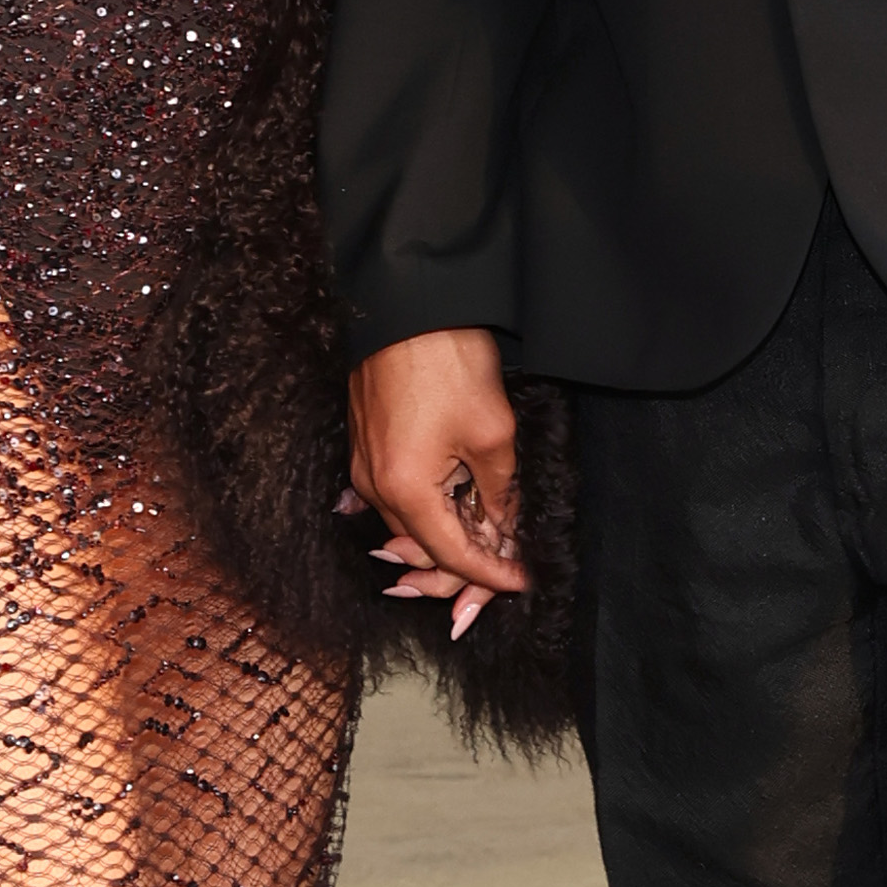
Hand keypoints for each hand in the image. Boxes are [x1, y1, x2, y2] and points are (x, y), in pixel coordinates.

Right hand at [346, 328, 526, 641]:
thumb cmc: (447, 361)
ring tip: (489, 540)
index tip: (522, 581)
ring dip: (446, 536)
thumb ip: (499, 492)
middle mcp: (374, 485)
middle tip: (507, 568)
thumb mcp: (493, 434)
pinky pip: (396, 495)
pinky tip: (456, 506)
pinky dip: (428, 509)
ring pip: (407, 523)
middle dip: (465, 565)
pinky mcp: (367, 442)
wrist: (409, 305)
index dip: (491, 574)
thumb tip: (504, 526)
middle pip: (421, 549)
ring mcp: (365, 463)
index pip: (450, 556)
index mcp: (404, 490)